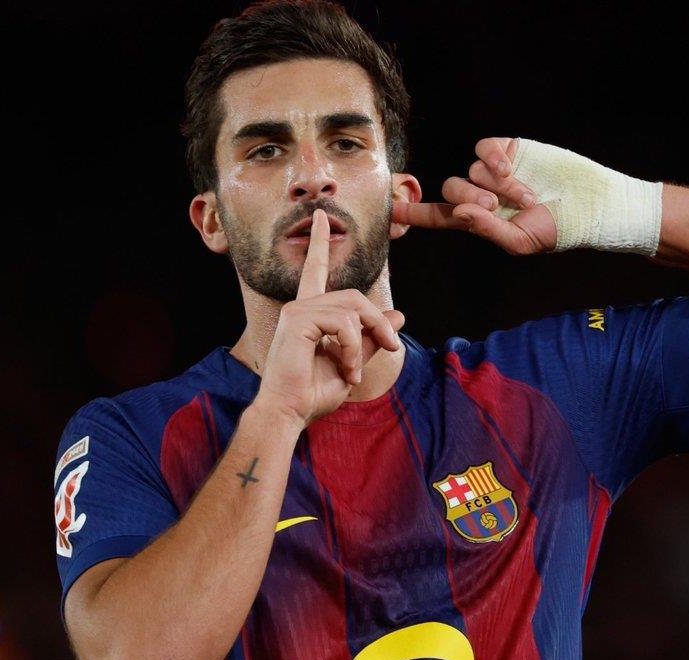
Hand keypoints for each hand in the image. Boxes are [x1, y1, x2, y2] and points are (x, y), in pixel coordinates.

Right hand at [253, 209, 405, 427]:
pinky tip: (346, 369)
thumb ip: (372, 338)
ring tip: (354, 371)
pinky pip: (343, 323)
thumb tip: (397, 315)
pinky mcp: (298, 321)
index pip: (316, 272)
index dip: (320, 243)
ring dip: (364, 343)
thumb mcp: (352, 363)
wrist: (290, 413)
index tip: (321, 217)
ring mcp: (297, 311)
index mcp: (308, 314)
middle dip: (378, 322)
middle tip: (392, 348)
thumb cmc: (313, 394)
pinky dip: (352, 348)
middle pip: (354, 296)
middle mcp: (300, 307)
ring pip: (352, 309)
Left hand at [391, 137, 557, 254]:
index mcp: (480, 220)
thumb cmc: (555, 229)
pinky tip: (509, 168)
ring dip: (497, 185)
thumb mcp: (520, 241)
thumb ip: (487, 229)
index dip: (414, 213)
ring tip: (526, 197)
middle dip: (470, 199)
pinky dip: (493, 159)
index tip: (390, 212)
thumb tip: (458, 212)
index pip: (440, 216)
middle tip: (496, 207)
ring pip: (471, 172)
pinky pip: (484, 149)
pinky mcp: (508, 150)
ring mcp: (494, 172)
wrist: (586, 204)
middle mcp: (482, 194)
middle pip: (452, 190)